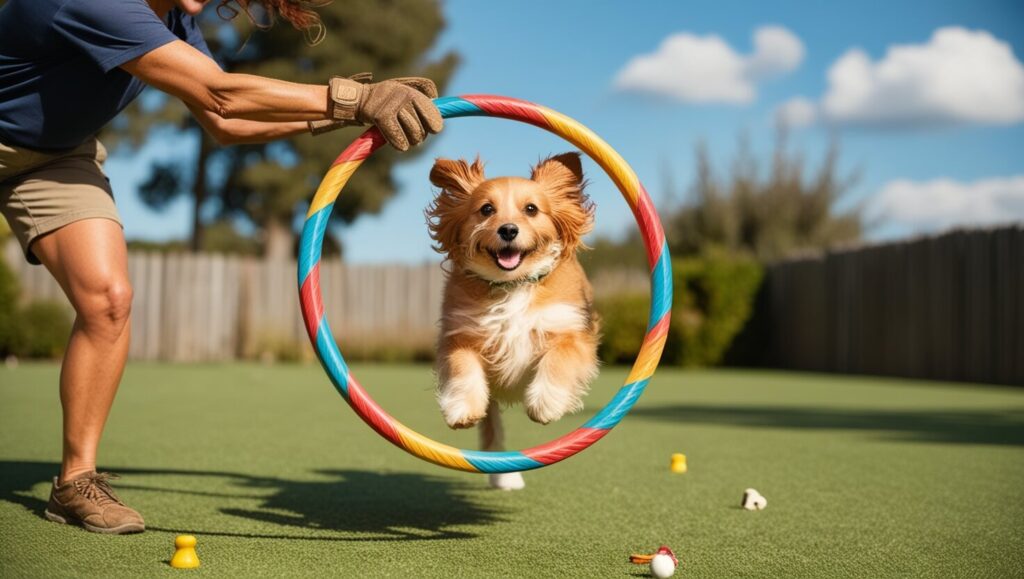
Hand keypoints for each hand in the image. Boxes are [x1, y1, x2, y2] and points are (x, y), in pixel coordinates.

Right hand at [327, 75, 442, 150]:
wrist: (358, 99)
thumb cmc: (386, 98)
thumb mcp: (405, 89)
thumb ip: (424, 97)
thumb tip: (443, 111)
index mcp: (413, 91)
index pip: (435, 115)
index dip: (435, 126)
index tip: (431, 129)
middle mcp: (405, 96)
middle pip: (425, 130)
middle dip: (420, 136)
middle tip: (412, 133)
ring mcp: (393, 105)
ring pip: (415, 136)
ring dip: (411, 142)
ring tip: (404, 137)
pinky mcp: (382, 117)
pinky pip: (400, 141)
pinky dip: (400, 145)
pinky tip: (399, 145)